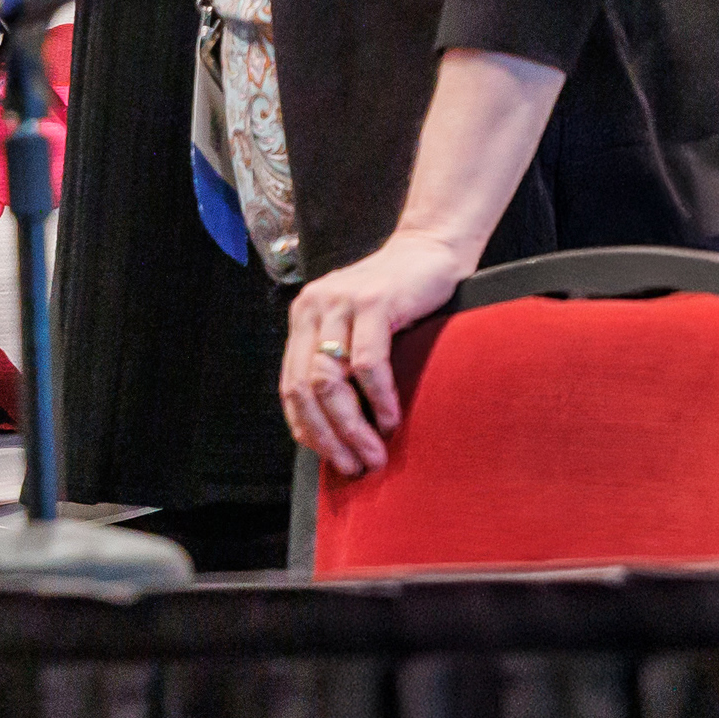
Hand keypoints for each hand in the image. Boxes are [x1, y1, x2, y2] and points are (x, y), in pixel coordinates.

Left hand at [281, 227, 473, 476]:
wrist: (427, 251)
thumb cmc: (396, 301)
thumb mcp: (355, 331)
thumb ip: (340, 365)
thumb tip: (338, 432)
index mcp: (303, 319)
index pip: (290, 386)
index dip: (308, 429)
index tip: (332, 459)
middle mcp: (312, 309)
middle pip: (305, 387)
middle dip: (328, 435)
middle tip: (355, 466)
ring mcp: (340, 303)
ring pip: (329, 379)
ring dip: (352, 426)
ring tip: (375, 452)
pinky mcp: (372, 303)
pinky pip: (366, 363)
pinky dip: (379, 398)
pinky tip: (392, 419)